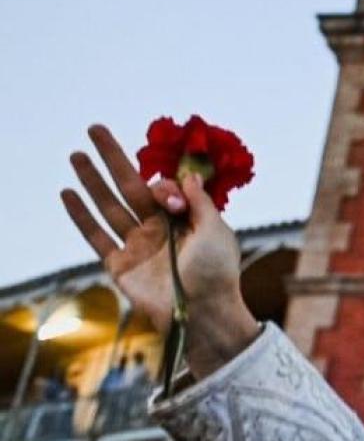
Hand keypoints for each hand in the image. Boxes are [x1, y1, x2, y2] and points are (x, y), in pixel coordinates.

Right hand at [61, 124, 258, 377]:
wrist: (204, 312)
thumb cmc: (217, 272)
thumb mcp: (217, 229)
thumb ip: (199, 201)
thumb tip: (189, 174)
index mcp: (184, 220)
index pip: (163, 189)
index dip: (165, 187)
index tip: (171, 202)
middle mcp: (158, 230)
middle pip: (129, 186)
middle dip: (112, 158)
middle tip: (94, 128)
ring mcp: (137, 246)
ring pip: (109, 206)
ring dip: (92, 180)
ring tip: (76, 154)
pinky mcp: (120, 266)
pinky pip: (96, 236)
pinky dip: (81, 216)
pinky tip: (68, 193)